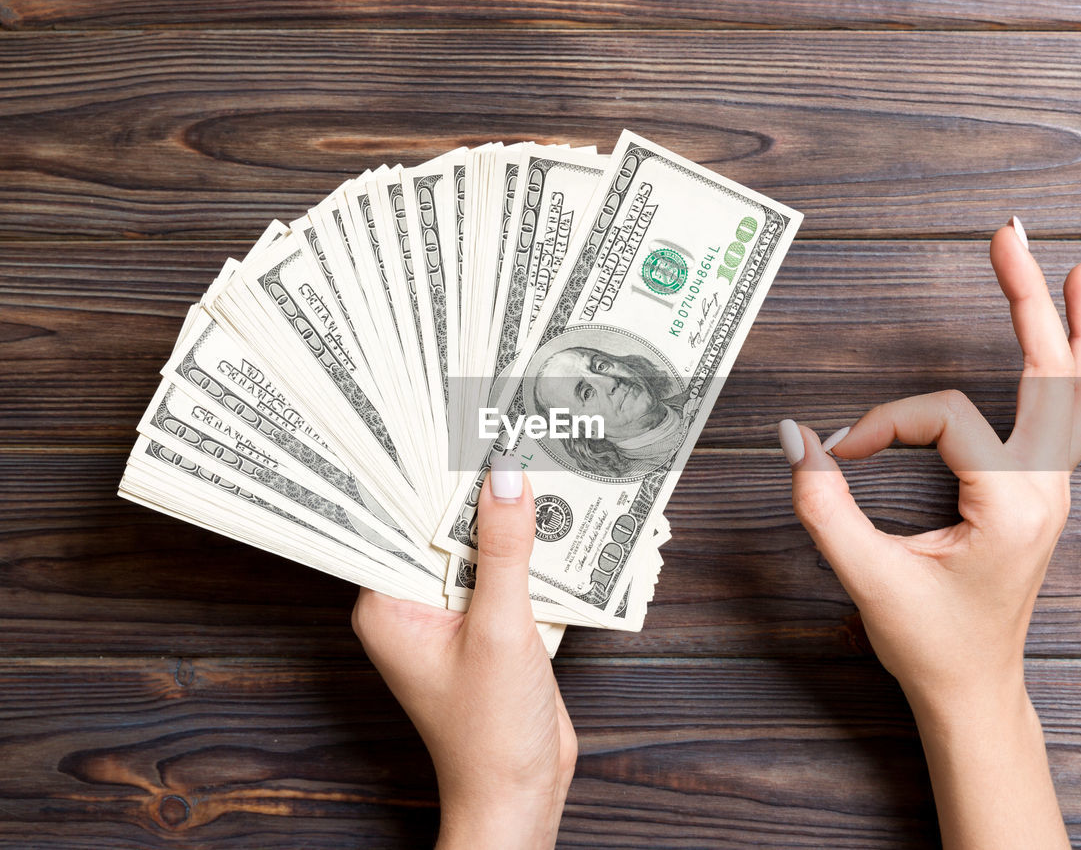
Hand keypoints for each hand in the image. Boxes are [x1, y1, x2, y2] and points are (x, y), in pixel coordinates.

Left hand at [352, 455, 575, 849]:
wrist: (521, 794)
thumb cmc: (491, 732)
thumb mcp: (501, 629)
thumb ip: (504, 549)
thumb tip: (506, 475)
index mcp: (388, 603)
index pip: (398, 517)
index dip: (424, 471)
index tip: (449, 422)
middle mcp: (413, 604)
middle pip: (441, 526)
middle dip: (474, 486)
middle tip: (503, 425)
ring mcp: (452, 615)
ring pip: (478, 546)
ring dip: (508, 516)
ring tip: (536, 457)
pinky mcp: (488, 625)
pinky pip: (504, 572)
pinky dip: (529, 549)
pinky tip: (557, 517)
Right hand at [781, 217, 1080, 847]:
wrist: (973, 690)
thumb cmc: (930, 643)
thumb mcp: (868, 578)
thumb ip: (824, 506)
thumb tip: (796, 440)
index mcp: (1011, 505)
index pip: (945, 420)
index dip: (883, 425)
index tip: (841, 454)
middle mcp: (1044, 490)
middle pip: (1051, 373)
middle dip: (1029, 299)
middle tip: (1009, 236)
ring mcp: (1051, 491)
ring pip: (1080, 391)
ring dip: (1077, 326)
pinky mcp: (1040, 494)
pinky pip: (1076, 418)